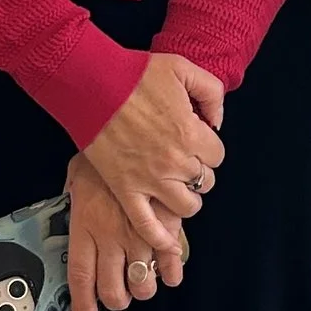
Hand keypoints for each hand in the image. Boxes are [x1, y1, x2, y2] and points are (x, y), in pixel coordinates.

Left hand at [66, 153, 185, 310]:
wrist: (130, 129)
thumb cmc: (101, 151)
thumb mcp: (76, 177)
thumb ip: (76, 200)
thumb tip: (71, 207)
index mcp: (85, 227)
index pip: (81, 278)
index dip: (84, 304)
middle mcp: (111, 238)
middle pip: (113, 289)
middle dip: (117, 300)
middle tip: (119, 296)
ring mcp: (140, 235)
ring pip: (142, 282)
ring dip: (143, 288)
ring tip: (143, 281)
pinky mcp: (166, 225)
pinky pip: (171, 261)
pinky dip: (172, 273)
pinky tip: (170, 274)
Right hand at [78, 52, 223, 257]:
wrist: (92, 85)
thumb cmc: (135, 74)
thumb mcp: (183, 68)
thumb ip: (211, 92)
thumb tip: (216, 121)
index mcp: (191, 132)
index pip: (218, 155)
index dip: (208, 147)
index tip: (195, 140)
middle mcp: (175, 161)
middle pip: (205, 181)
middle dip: (197, 170)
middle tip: (183, 159)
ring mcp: (150, 179)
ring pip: (186, 206)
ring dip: (186, 199)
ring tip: (176, 188)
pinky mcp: (126, 189)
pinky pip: (146, 224)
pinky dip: (159, 237)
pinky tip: (166, 242)